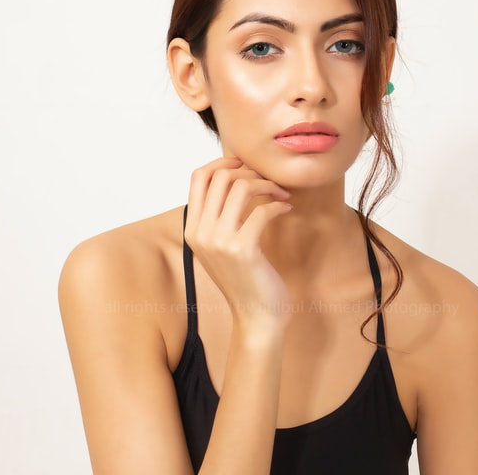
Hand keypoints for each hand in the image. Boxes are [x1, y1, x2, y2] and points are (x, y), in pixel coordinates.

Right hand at [185, 157, 292, 333]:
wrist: (256, 316)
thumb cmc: (244, 277)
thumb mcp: (221, 244)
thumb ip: (218, 216)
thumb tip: (232, 176)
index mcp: (192, 228)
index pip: (198, 177)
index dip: (222, 162)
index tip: (245, 164)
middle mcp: (200, 233)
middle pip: (220, 176)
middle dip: (250, 171)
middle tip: (269, 181)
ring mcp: (219, 241)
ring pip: (240, 187)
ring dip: (267, 184)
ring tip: (280, 193)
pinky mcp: (242, 250)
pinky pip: (262, 210)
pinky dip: (278, 204)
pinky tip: (286, 209)